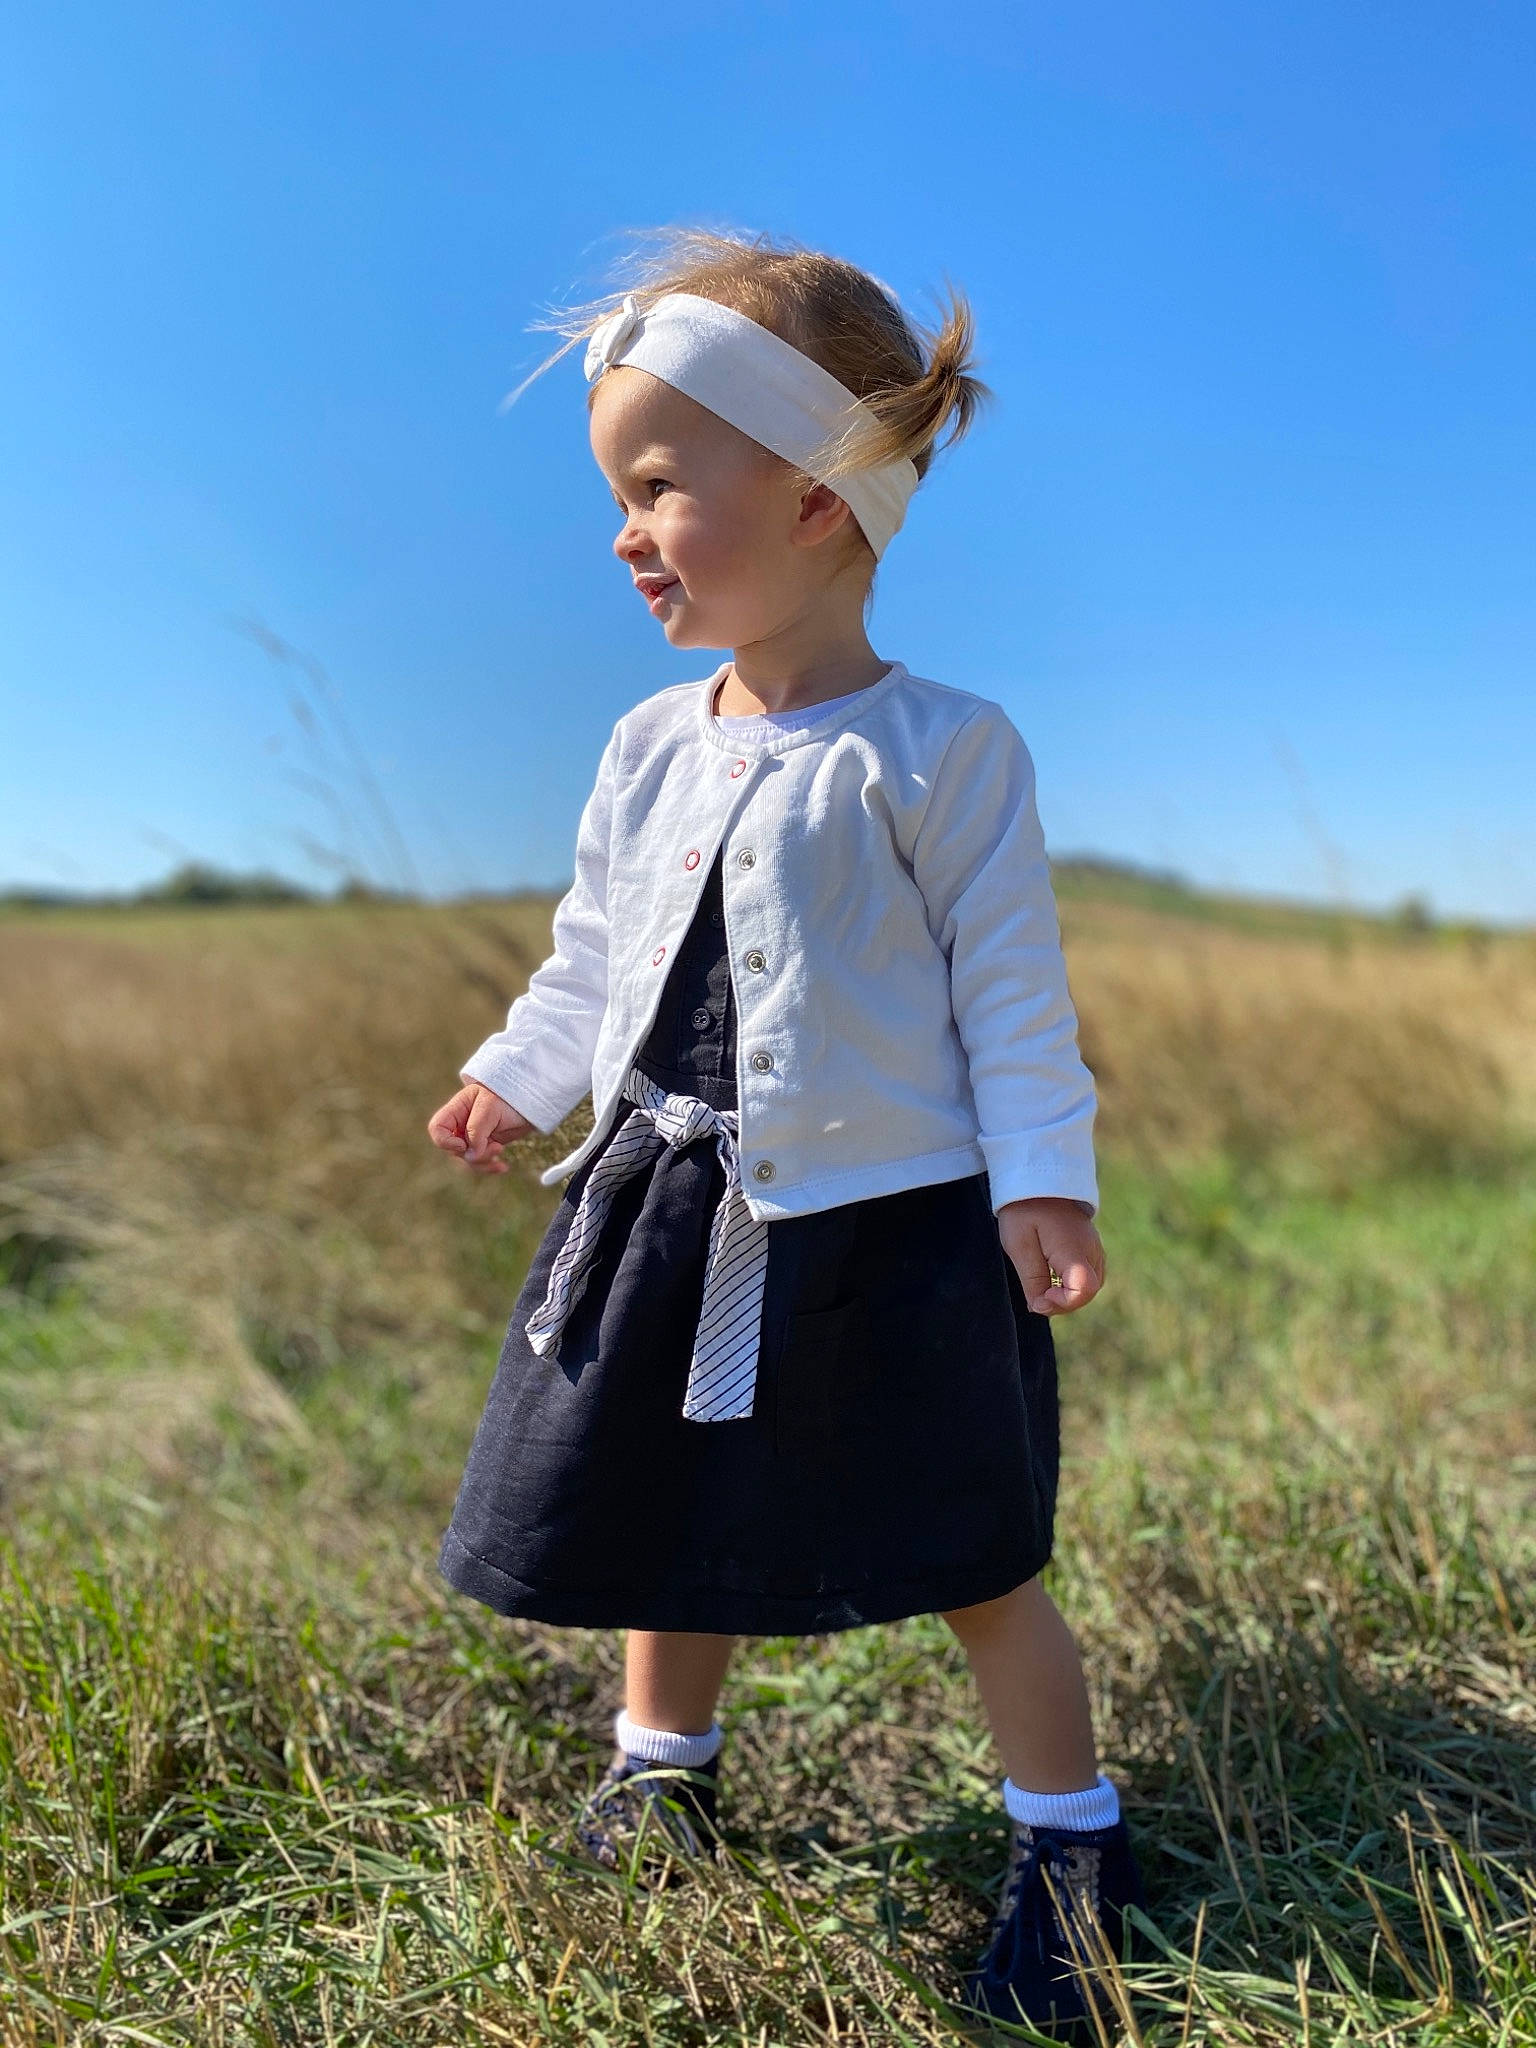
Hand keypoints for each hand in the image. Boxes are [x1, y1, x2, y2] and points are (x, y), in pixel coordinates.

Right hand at [426, 1083, 534, 1175]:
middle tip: (497, 1147)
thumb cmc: (507, 1096)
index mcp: (456, 1109)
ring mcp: (472, 1137)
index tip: (464, 1143)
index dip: (445, 1141)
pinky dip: (491, 1167)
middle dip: (473, 1154)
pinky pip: (480, 1163)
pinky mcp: (485, 1146)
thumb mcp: (490, 1108)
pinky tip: (503, 1167)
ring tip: (501, 1151)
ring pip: (467, 1160)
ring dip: (483, 1162)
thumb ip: (477, 1130)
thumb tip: (471, 1156)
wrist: (529, 1100)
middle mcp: (460, 1125)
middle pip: (454, 1150)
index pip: (437, 1128)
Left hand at [997, 1197, 1104, 1315]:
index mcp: (1073, 1248)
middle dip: (1063, 1303)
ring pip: (1091, 1285)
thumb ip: (1033, 1279)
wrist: (1037, 1176)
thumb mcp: (1018, 1245)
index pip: (1084, 1290)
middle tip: (1035, 1296)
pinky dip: (1073, 1283)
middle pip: (1089, 1292)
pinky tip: (1052, 1278)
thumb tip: (1041, 1307)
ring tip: (1042, 1288)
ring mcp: (1094, 1246)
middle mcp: (1091, 1249)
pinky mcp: (1091, 1245)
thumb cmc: (1024, 1209)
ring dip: (1068, 1294)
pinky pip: (1090, 1274)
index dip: (1063, 1304)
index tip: (1039, 1299)